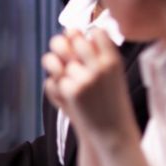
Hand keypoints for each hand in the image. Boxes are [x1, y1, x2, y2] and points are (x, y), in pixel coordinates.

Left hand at [41, 29, 135, 150]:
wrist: (114, 134)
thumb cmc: (112, 104)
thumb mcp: (114, 75)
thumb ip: (98, 55)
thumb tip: (70, 31)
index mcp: (113, 61)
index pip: (96, 32)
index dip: (84, 36)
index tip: (80, 42)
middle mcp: (100, 67)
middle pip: (72, 38)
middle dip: (63, 43)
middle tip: (62, 53)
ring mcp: (85, 79)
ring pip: (57, 60)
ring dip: (55, 67)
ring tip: (61, 74)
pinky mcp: (71, 92)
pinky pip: (51, 80)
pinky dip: (55, 87)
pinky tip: (66, 96)